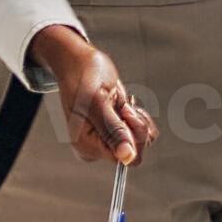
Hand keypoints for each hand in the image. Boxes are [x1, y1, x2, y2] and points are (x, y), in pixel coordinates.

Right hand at [27, 24, 153, 164]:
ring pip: (141, 140)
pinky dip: (138, 116)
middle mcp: (97, 146)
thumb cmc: (83, 77)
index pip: (125, 158)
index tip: (123, 112)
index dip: (131, 135)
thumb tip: (127, 157)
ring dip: (137, 118)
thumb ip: (113, 131)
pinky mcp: (116, 131)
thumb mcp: (98, 103)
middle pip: (135, 150)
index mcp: (87, 146)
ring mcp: (107, 139)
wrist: (79, 63)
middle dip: (135, 125)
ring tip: (121, 103)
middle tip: (121, 105)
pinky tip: (125, 105)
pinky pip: (140, 132)